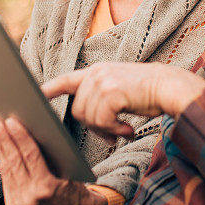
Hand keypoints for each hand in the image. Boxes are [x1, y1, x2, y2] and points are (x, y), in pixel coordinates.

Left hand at [0, 117, 106, 204]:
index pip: (31, 156)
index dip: (20, 137)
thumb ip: (49, 154)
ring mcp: (20, 204)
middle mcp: (31, 198)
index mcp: (47, 187)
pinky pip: (5, 178)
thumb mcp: (68, 169)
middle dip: (3, 139)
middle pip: (14, 161)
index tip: (11, 121)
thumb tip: (29, 132)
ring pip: (6, 169)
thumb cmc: (74, 185)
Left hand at [41, 62, 204, 143]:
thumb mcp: (119, 90)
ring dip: (106, 130)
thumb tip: (90, 120)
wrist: (169, 87)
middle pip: (77, 110)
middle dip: (94, 127)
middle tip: (112, 133)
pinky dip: (114, 130)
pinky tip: (127, 129)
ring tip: (123, 130)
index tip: (36, 96)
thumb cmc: (147, 94)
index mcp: (97, 72)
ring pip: (89, 118)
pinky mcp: (110, 91)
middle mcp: (96, 73)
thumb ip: (101, 98)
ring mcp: (102, 81)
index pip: (66, 80)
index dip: (50, 90)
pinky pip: (101, 121)